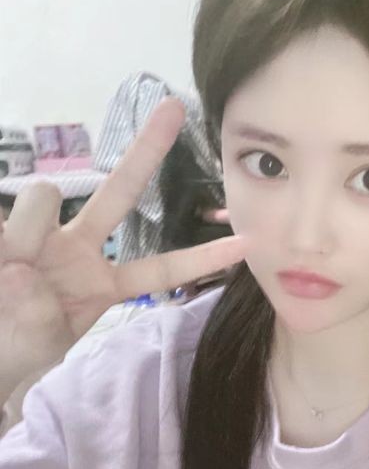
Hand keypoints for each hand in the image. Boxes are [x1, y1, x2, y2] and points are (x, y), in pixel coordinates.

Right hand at [0, 98, 248, 400]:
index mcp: (99, 285)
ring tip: (7, 275)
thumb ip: (42, 329)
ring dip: (28, 230)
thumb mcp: (40, 361)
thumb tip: (25, 278)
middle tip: (175, 108)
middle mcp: (74, 249)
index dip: (199, 258)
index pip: (158, 269)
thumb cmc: (10, 358)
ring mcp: (36, 234)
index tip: (245, 243)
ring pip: (45, 195)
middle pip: (120, 192)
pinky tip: (1, 262)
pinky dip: (2, 237)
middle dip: (147, 151)